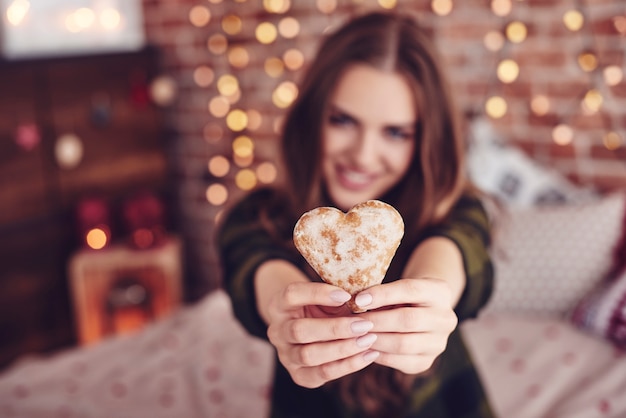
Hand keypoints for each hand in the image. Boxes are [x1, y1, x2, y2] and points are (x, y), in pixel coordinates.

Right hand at [264, 281, 380, 387]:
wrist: (310, 329)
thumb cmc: (321, 307)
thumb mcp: (325, 297)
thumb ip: (337, 296)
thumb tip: (360, 300)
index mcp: (279, 305)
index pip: (292, 295)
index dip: (317, 293)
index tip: (346, 295)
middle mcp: (277, 331)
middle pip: (299, 331)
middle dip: (335, 328)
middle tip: (364, 324)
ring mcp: (286, 355)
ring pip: (309, 355)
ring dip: (342, 349)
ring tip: (368, 340)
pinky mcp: (299, 375)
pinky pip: (322, 373)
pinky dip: (348, 365)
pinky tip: (368, 354)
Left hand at [353, 277, 458, 374]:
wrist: (423, 315)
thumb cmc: (403, 297)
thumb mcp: (399, 287)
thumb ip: (383, 293)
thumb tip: (357, 302)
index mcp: (439, 292)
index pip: (410, 290)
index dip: (383, 295)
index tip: (359, 299)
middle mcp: (445, 319)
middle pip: (408, 320)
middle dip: (376, 321)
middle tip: (353, 321)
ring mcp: (439, 343)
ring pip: (404, 344)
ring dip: (375, 339)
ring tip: (355, 335)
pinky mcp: (427, 362)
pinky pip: (400, 361)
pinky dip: (379, 355)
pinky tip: (365, 347)